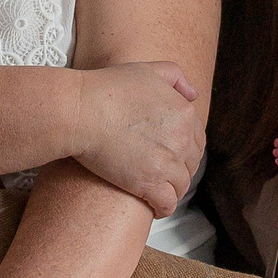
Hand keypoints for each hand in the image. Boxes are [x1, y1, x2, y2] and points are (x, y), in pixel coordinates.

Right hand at [73, 62, 202, 216]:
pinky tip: (154, 207)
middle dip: (179, 170)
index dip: (184, 150)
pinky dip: (163, 208)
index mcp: (184, 113)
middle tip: (163, 173)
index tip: (172, 155)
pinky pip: (167, 204)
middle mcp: (181, 138)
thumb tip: (193, 95)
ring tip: (158, 191)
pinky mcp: (149, 183)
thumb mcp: (146, 69)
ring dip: (172, 190)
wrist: (81, 111)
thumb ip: (175, 77)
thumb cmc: (106, 89)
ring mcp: (167, 163)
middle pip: (191, 164)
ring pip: (181, 186)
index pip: (197, 139)